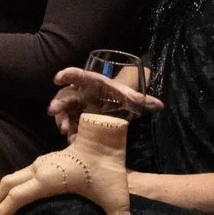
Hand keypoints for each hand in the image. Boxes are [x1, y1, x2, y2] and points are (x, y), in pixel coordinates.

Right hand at [0, 113, 135, 214]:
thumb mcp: (116, 199)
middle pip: (7, 184)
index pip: (19, 196)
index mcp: (49, 179)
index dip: (4, 210)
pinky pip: (19, 175)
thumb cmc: (108, 170)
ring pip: (11, 178)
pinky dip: (10, 187)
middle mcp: (39, 169)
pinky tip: (12, 196)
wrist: (105, 143)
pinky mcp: (44, 162)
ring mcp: (40, 163)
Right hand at [46, 66, 164, 140]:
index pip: (77, 75)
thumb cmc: (120, 97)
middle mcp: (81, 93)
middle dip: (59, 103)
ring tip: (64, 130)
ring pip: (64, 110)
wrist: (116, 105)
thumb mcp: (131, 97)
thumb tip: (160, 105)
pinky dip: (69, 131)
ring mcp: (77, 106)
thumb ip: (143, 100)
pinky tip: (71, 140)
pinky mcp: (77, 118)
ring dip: (61, 119)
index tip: (57, 79)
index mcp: (92, 83)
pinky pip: (70, 123)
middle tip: (54, 111)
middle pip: (66, 95)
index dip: (66, 75)